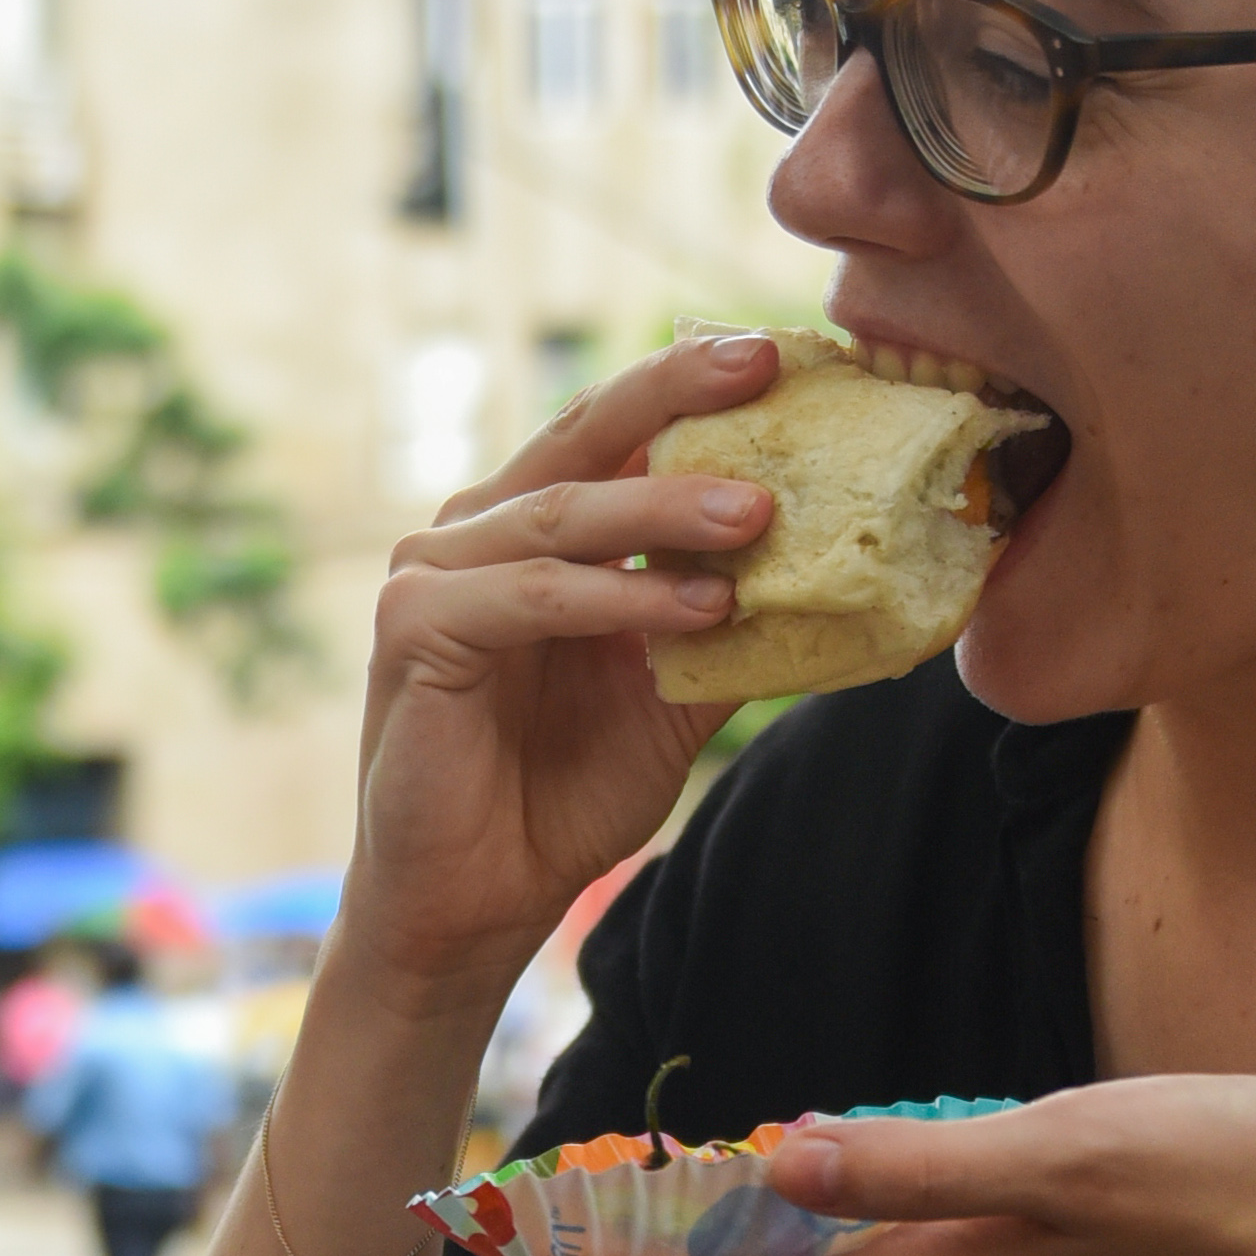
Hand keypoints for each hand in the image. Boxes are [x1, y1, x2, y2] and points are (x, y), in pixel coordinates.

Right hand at [345, 337, 776, 997]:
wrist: (476, 902)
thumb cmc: (559, 795)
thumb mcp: (673, 698)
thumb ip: (729, 628)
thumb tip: (843, 575)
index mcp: (534, 529)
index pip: (617, 432)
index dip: (693, 388)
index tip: (785, 353)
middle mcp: (478, 531)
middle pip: (582, 433)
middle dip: (676, 394)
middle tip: (766, 364)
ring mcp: (433, 573)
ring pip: (563, 514)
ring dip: (664, 508)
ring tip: (760, 514)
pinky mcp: (413, 629)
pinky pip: (531, 595)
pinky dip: (616, 596)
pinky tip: (695, 605)